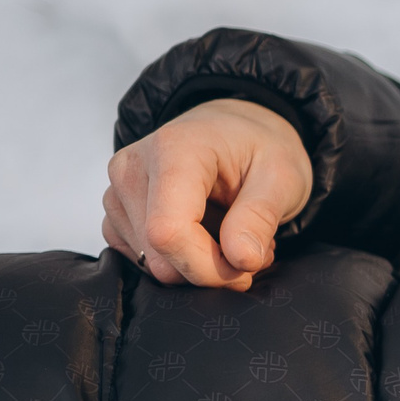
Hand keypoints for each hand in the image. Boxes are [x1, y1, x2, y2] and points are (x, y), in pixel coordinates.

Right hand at [102, 98, 311, 289]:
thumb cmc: (259, 149)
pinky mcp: (116, 214)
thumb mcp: (282, 176)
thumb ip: (260, 218)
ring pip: (153, 264)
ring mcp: (117, 193)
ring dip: (200, 264)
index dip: (209, 267)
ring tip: (231, 234)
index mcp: (172, 150)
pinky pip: (144, 261)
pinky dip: (181, 260)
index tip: (247, 266)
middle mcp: (131, 169)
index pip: (168, 232)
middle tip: (250, 246)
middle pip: (159, 255)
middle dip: (212, 268)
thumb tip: (241, 260)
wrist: (235, 132)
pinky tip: (206, 237)